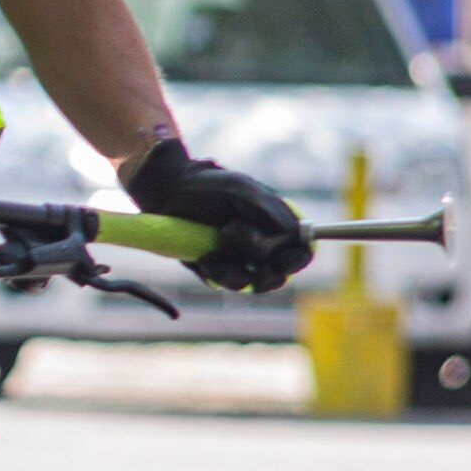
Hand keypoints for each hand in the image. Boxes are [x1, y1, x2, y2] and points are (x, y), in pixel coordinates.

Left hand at [126, 138, 312, 292]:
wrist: (169, 195)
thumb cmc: (210, 187)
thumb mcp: (241, 190)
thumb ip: (267, 210)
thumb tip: (292, 234)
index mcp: (277, 226)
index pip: (302, 250)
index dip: (298, 257)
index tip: (286, 257)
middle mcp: (264, 247)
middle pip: (282, 274)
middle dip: (269, 268)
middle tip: (253, 253)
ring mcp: (241, 262)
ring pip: (257, 283)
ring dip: (239, 266)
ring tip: (219, 241)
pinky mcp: (218, 272)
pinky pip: (230, 283)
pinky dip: (219, 271)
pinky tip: (205, 256)